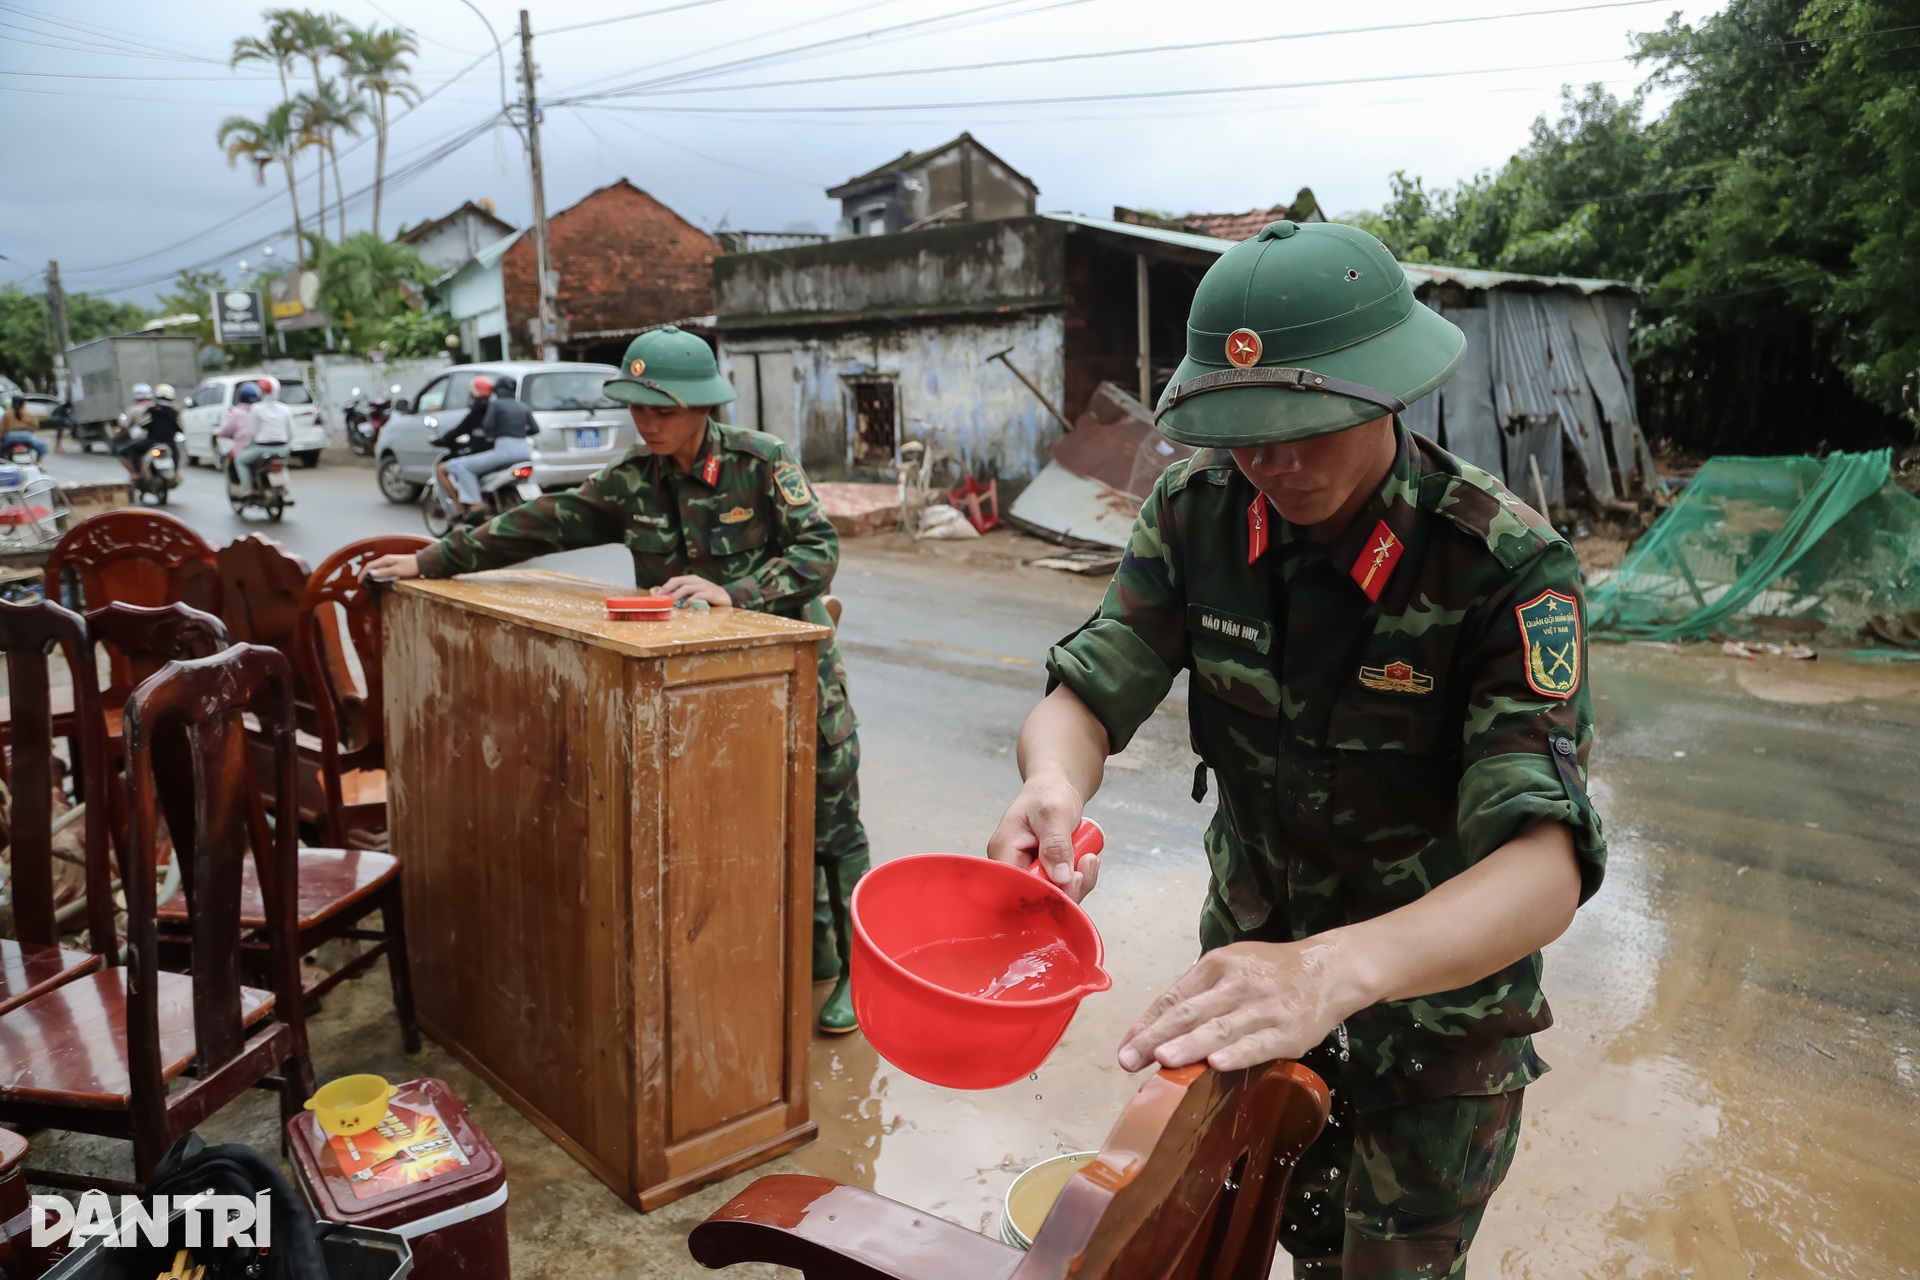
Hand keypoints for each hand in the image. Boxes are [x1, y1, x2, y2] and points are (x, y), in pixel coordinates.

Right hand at [365, 553, 420, 581]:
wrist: (423, 563)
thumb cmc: (411, 566)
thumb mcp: (397, 571)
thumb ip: (384, 572)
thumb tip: (371, 573)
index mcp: (385, 560)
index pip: (370, 566)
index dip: (363, 573)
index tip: (360, 581)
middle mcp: (387, 560)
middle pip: (373, 567)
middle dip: (367, 574)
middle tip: (363, 583)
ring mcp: (391, 562)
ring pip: (378, 568)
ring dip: (373, 575)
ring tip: (370, 582)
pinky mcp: (395, 565)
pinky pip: (384, 570)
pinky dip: (380, 575)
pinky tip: (381, 580)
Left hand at [661, 575, 730, 607]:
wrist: (725, 598)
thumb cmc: (706, 597)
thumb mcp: (693, 594)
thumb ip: (681, 595)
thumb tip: (664, 598)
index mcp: (691, 579)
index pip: (674, 580)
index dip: (665, 586)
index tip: (656, 595)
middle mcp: (696, 580)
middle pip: (678, 581)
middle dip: (667, 588)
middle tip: (660, 598)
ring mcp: (704, 586)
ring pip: (687, 587)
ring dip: (677, 595)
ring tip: (670, 602)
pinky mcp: (711, 593)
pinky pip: (698, 595)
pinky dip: (691, 600)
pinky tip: (686, 606)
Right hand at [985, 774, 1097, 900]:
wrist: (1056, 787)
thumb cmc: (1048, 793)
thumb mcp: (1054, 813)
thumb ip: (1056, 844)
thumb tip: (1060, 877)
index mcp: (1004, 850)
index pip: (1016, 886)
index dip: (1043, 893)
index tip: (1069, 881)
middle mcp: (1012, 865)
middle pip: (1035, 896)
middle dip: (1065, 889)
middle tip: (1085, 867)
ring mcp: (1028, 871)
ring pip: (1052, 895)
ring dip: (1076, 882)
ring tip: (1089, 858)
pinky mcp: (1044, 874)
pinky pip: (1061, 888)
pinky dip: (1078, 879)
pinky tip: (1087, 861)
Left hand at [1116, 939, 1360, 1072]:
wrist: (1329, 970)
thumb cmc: (1271, 972)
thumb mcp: (1232, 966)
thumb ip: (1200, 992)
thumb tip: (1158, 1028)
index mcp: (1218, 965)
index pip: (1175, 996)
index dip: (1147, 1022)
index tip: (1125, 1046)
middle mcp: (1238, 983)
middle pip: (1190, 1012)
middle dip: (1156, 1037)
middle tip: (1129, 1060)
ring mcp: (1264, 1007)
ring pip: (1221, 1028)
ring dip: (1190, 1045)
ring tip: (1162, 1060)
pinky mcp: (1288, 1031)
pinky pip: (1258, 1044)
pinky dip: (1236, 1054)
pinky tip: (1215, 1065)